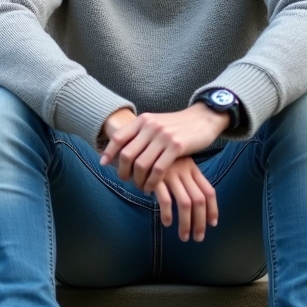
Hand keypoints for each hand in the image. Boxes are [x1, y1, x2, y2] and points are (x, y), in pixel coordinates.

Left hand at [99, 104, 229, 191]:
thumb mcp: (156, 122)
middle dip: (123, 171)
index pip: (118, 137)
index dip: (108, 152)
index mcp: (143, 120)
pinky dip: (151, 182)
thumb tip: (122, 149)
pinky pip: (158, 169)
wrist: (203, 118)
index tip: (103, 164)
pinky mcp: (177, 147)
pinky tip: (151, 188)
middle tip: (125, 180)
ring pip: (141, 164)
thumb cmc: (178, 125)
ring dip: (138, 180)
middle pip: (127, 154)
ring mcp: (163, 136)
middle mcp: (150, 126)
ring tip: (140, 186)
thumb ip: (141, 133)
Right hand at [155, 158, 217, 239]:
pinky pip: (165, 199)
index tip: (212, 224)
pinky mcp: (155, 177)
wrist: (134, 140)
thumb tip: (194, 204)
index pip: (209, 191)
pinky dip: (168, 213)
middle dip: (200, 222)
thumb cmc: (154, 157)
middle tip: (198, 237)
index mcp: (192, 167)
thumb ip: (183, 179)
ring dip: (186, 223)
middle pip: (199, 200)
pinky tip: (167, 223)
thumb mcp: (174, 163)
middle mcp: (184, 170)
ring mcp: (170, 173)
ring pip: (185, 203)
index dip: (213, 209)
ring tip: (184, 236)